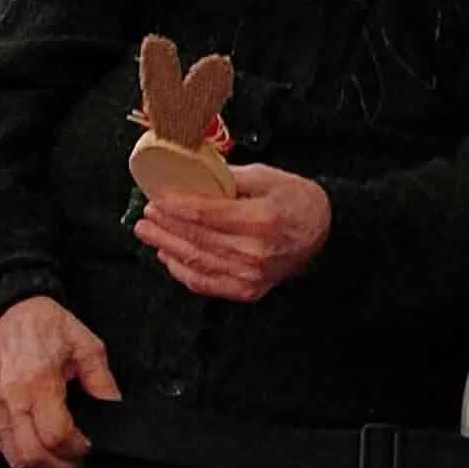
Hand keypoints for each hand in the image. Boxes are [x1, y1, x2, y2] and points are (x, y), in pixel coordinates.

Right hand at [0, 295, 120, 467]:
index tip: (90, 445)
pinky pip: (3, 446)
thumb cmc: (49, 326)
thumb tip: (115, 412)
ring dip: (42, 466)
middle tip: (78, 459)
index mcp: (39, 380)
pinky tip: (41, 443)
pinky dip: (23, 454)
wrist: (12, 313)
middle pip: (33, 455)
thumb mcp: (87, 347)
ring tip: (61, 456)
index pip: (56, 435)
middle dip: (61, 466)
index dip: (77, 449)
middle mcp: (12, 397)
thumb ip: (103, 383)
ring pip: (15, 458)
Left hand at [132, 164, 330, 302]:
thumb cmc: (297, 202)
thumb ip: (228, 178)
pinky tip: (168, 257)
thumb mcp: (267, 177)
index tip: (156, 199)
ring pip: (197, 262)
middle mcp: (254, 252)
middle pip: (196, 239)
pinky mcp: (247, 290)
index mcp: (260, 220)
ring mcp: (250, 276)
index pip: (205, 214)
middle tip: (144, 216)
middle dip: (164, 227)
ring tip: (148, 234)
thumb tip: (191, 178)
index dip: (175, 207)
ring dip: (167, 247)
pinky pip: (206, 283)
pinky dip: (183, 271)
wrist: (324, 235)